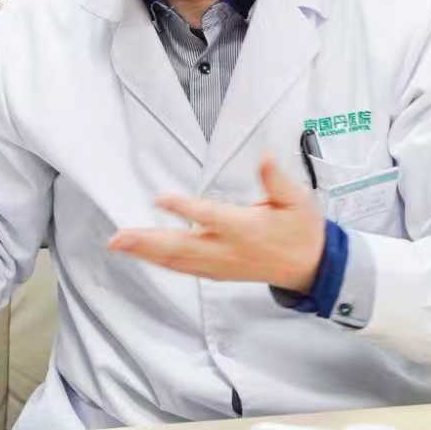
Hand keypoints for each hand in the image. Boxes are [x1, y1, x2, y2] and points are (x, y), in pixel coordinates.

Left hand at [107, 155, 324, 291]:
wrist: (312, 268)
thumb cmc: (301, 229)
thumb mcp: (297, 200)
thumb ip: (277, 180)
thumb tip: (265, 157)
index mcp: (246, 228)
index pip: (211, 217)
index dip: (185, 208)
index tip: (161, 198)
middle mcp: (228, 249)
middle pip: (182, 246)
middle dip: (148, 242)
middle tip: (118, 237)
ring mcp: (221, 264)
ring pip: (178, 260)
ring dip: (146, 253)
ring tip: (118, 244)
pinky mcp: (217, 272)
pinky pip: (184, 269)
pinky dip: (161, 262)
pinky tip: (141, 256)